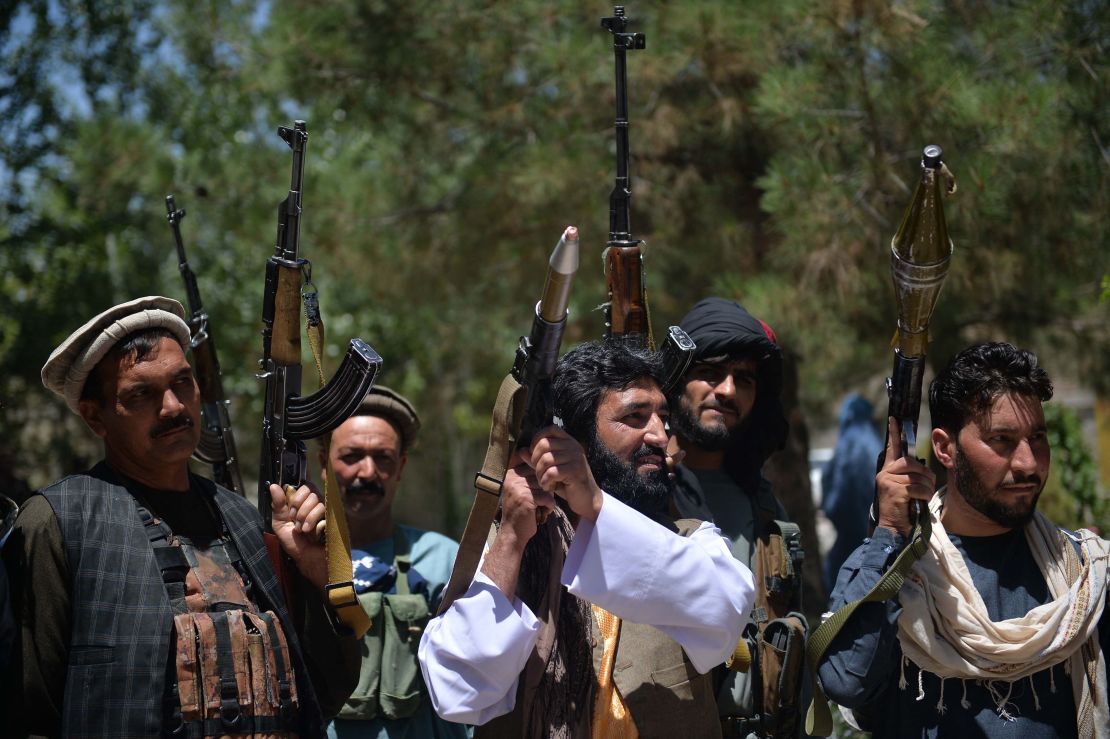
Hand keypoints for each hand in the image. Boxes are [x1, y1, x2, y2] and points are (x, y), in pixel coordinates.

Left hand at [269, 483, 326, 588]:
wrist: (308, 559)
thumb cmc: (295, 543)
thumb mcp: (280, 524)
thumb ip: (277, 505)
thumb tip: (273, 485)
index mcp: (301, 502)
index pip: (301, 484)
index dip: (295, 490)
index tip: (289, 503)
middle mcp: (314, 502)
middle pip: (308, 488)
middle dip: (297, 505)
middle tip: (294, 519)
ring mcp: (325, 508)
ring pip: (315, 498)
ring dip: (304, 515)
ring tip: (301, 529)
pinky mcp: (333, 515)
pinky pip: (323, 507)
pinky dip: (312, 519)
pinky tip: (308, 530)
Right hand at [479, 450, 554, 599]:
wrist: (512, 534)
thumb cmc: (520, 513)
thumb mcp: (521, 491)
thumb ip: (529, 477)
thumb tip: (546, 464)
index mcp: (510, 474)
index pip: (534, 466)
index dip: (540, 480)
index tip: (536, 492)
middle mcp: (512, 478)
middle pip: (541, 476)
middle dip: (545, 489)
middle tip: (539, 501)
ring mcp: (518, 487)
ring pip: (546, 487)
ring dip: (547, 498)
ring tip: (539, 507)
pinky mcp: (526, 497)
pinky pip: (548, 497)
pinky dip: (549, 506)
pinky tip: (541, 512)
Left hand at [529, 426, 602, 521]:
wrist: (586, 498)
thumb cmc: (567, 482)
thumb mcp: (550, 468)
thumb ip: (536, 459)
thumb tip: (521, 450)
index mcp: (569, 441)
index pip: (550, 429)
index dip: (537, 439)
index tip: (534, 455)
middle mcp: (573, 446)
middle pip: (544, 444)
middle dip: (535, 460)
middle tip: (538, 473)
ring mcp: (576, 458)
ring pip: (546, 459)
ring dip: (539, 473)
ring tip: (543, 481)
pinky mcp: (575, 471)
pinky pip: (552, 472)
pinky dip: (546, 481)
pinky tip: (548, 487)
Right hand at [875, 417, 936, 537]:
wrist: (893, 530)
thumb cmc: (903, 510)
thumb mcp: (904, 490)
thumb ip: (909, 476)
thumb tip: (923, 468)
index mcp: (887, 471)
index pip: (891, 448)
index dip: (893, 432)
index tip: (895, 418)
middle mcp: (885, 474)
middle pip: (911, 462)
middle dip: (924, 474)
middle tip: (925, 487)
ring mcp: (888, 481)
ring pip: (918, 476)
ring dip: (926, 488)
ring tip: (920, 499)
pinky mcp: (895, 490)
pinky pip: (919, 487)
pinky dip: (924, 496)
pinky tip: (919, 503)